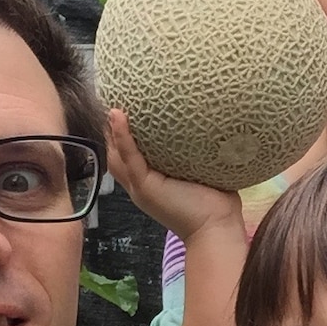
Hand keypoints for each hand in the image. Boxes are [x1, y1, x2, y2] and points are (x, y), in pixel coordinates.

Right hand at [107, 109, 243, 242]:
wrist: (216, 226)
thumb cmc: (214, 203)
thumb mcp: (199, 172)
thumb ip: (194, 153)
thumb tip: (208, 125)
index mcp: (151, 182)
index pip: (128, 155)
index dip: (121, 135)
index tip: (124, 108)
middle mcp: (140, 184)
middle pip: (114, 154)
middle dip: (110, 129)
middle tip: (114, 98)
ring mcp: (139, 186)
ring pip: (116, 154)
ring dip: (111, 129)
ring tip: (111, 101)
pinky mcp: (145, 186)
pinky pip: (129, 156)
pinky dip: (122, 136)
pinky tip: (119, 116)